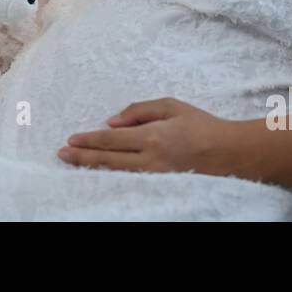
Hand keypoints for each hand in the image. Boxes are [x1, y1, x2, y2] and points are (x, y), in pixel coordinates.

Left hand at [57, 97, 240, 176]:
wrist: (229, 153)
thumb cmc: (201, 125)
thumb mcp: (171, 106)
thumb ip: (139, 111)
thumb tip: (112, 122)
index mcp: (152, 136)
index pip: (111, 139)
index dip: (88, 140)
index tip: (70, 139)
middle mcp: (150, 159)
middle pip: (108, 159)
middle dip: (82, 157)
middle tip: (61, 154)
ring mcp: (155, 175)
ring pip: (116, 173)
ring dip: (92, 167)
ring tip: (74, 163)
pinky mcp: (161, 185)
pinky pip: (129, 180)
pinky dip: (112, 176)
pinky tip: (100, 173)